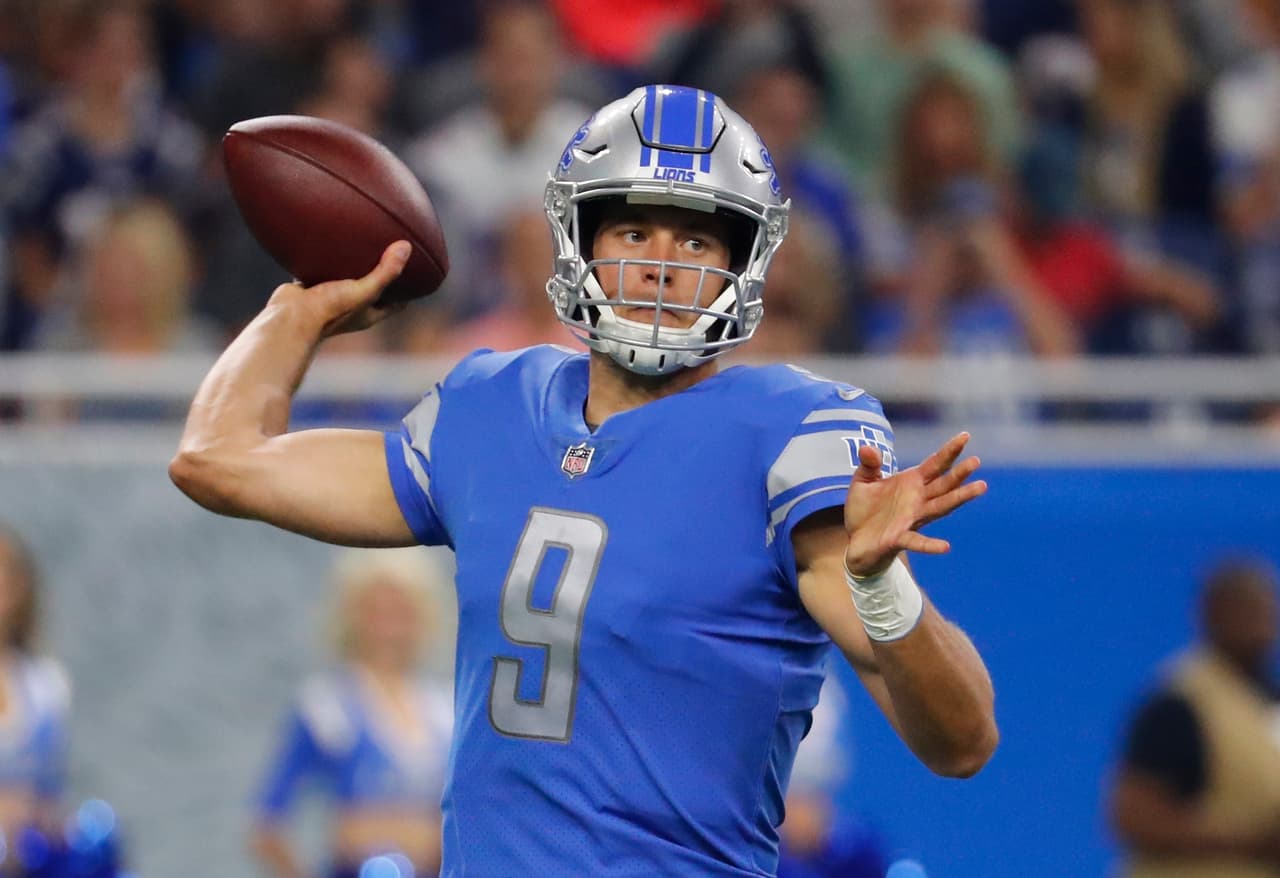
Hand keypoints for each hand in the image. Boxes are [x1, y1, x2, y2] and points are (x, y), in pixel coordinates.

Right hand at [266, 240, 410, 337]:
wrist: (290, 318)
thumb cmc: (329, 311)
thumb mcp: (364, 291)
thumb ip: (385, 272)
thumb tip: (407, 247)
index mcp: (368, 313)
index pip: (396, 303)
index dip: (408, 290)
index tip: (418, 272)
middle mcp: (351, 306)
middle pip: (373, 287)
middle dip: (382, 271)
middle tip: (391, 248)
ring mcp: (331, 296)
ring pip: (347, 276)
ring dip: (354, 262)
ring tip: (362, 239)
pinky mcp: (311, 286)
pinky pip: (323, 268)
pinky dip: (327, 257)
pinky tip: (330, 238)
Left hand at [843, 432, 986, 577]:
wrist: (856, 540)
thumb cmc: (864, 510)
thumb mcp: (863, 482)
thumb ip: (869, 464)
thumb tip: (867, 448)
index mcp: (911, 483)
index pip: (935, 464)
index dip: (949, 450)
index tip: (965, 435)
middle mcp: (917, 500)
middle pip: (944, 484)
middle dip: (959, 473)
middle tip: (976, 461)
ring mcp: (912, 519)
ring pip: (940, 507)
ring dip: (958, 498)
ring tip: (979, 487)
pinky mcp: (899, 538)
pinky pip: (917, 542)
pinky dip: (930, 544)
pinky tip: (945, 547)